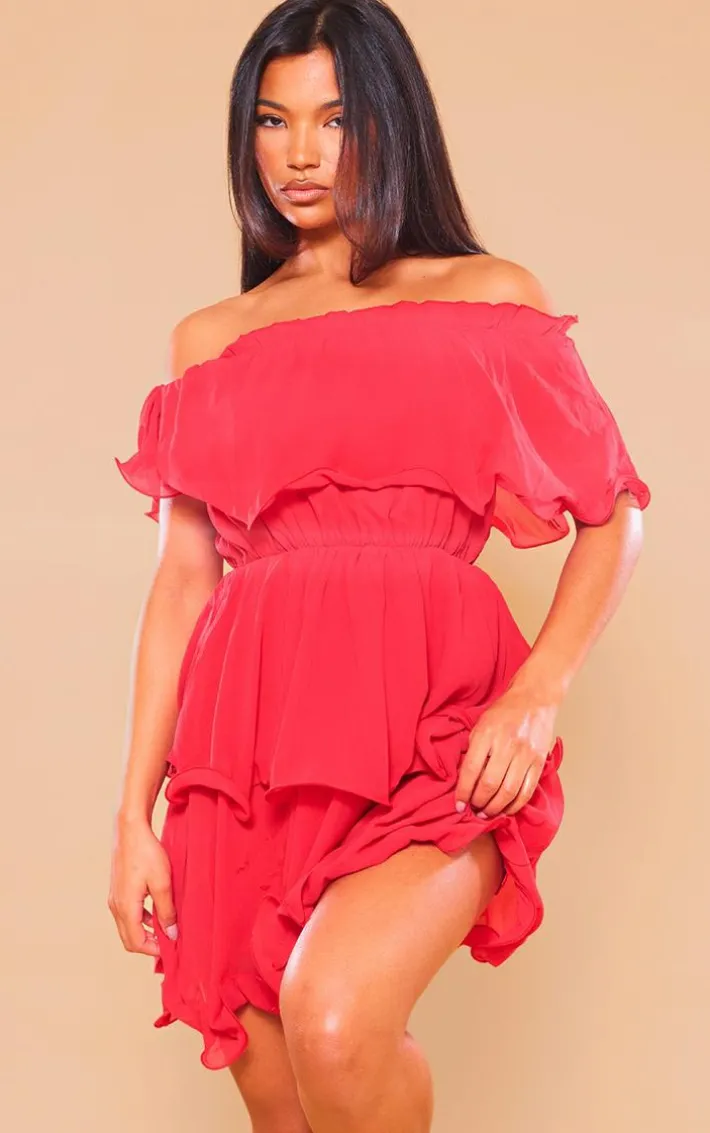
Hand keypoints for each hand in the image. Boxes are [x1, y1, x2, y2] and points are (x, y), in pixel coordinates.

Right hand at [108, 815, 176, 955]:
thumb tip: (171, 934)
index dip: (154, 950)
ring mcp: (114, 899)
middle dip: (148, 945)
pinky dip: (141, 920)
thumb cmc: (146, 853)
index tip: (171, 948)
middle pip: (129, 939)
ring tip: (166, 928)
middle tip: (169, 943)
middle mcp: (116, 906)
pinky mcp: (117, 891)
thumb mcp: (162, 883)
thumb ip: (166, 911)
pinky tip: (156, 912)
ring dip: (145, 933)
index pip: (136, 942)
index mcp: (126, 908)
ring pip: (128, 927)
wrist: (131, 830)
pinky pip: (127, 915)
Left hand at [455, 683, 559, 817]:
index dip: (463, 791)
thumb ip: (473, 749)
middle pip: (490, 784)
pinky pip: (527, 791)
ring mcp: (525, 754)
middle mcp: (506, 745)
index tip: (459, 804)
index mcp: (487, 734)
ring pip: (508, 792)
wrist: (535, 699)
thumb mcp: (481, 724)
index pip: (471, 770)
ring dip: (495, 808)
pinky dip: (515, 805)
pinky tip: (506, 809)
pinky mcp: (538, 762)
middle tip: (473, 809)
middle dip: (479, 802)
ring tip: (487, 813)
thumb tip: (465, 779)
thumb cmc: (504, 712)